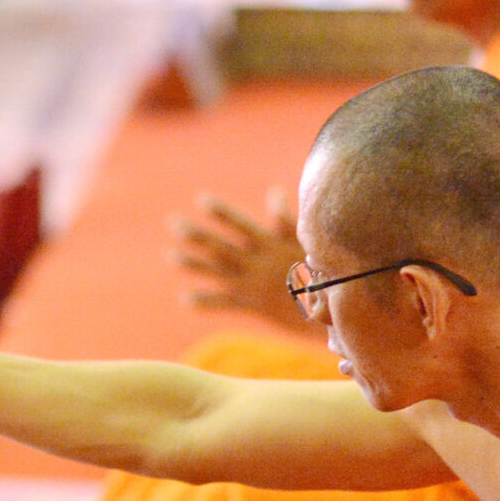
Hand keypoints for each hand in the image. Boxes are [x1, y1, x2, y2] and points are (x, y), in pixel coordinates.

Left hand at [170, 190, 314, 331]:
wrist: (330, 309)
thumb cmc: (321, 269)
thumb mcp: (305, 241)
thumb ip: (285, 219)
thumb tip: (274, 191)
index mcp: (269, 245)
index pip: (240, 225)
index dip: (221, 212)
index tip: (201, 199)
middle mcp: (256, 263)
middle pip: (220, 247)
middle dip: (196, 235)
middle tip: (172, 222)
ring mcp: (252, 284)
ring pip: (216, 272)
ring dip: (192, 264)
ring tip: (169, 256)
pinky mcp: (252, 304)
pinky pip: (224, 303)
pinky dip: (205, 301)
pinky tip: (184, 299)